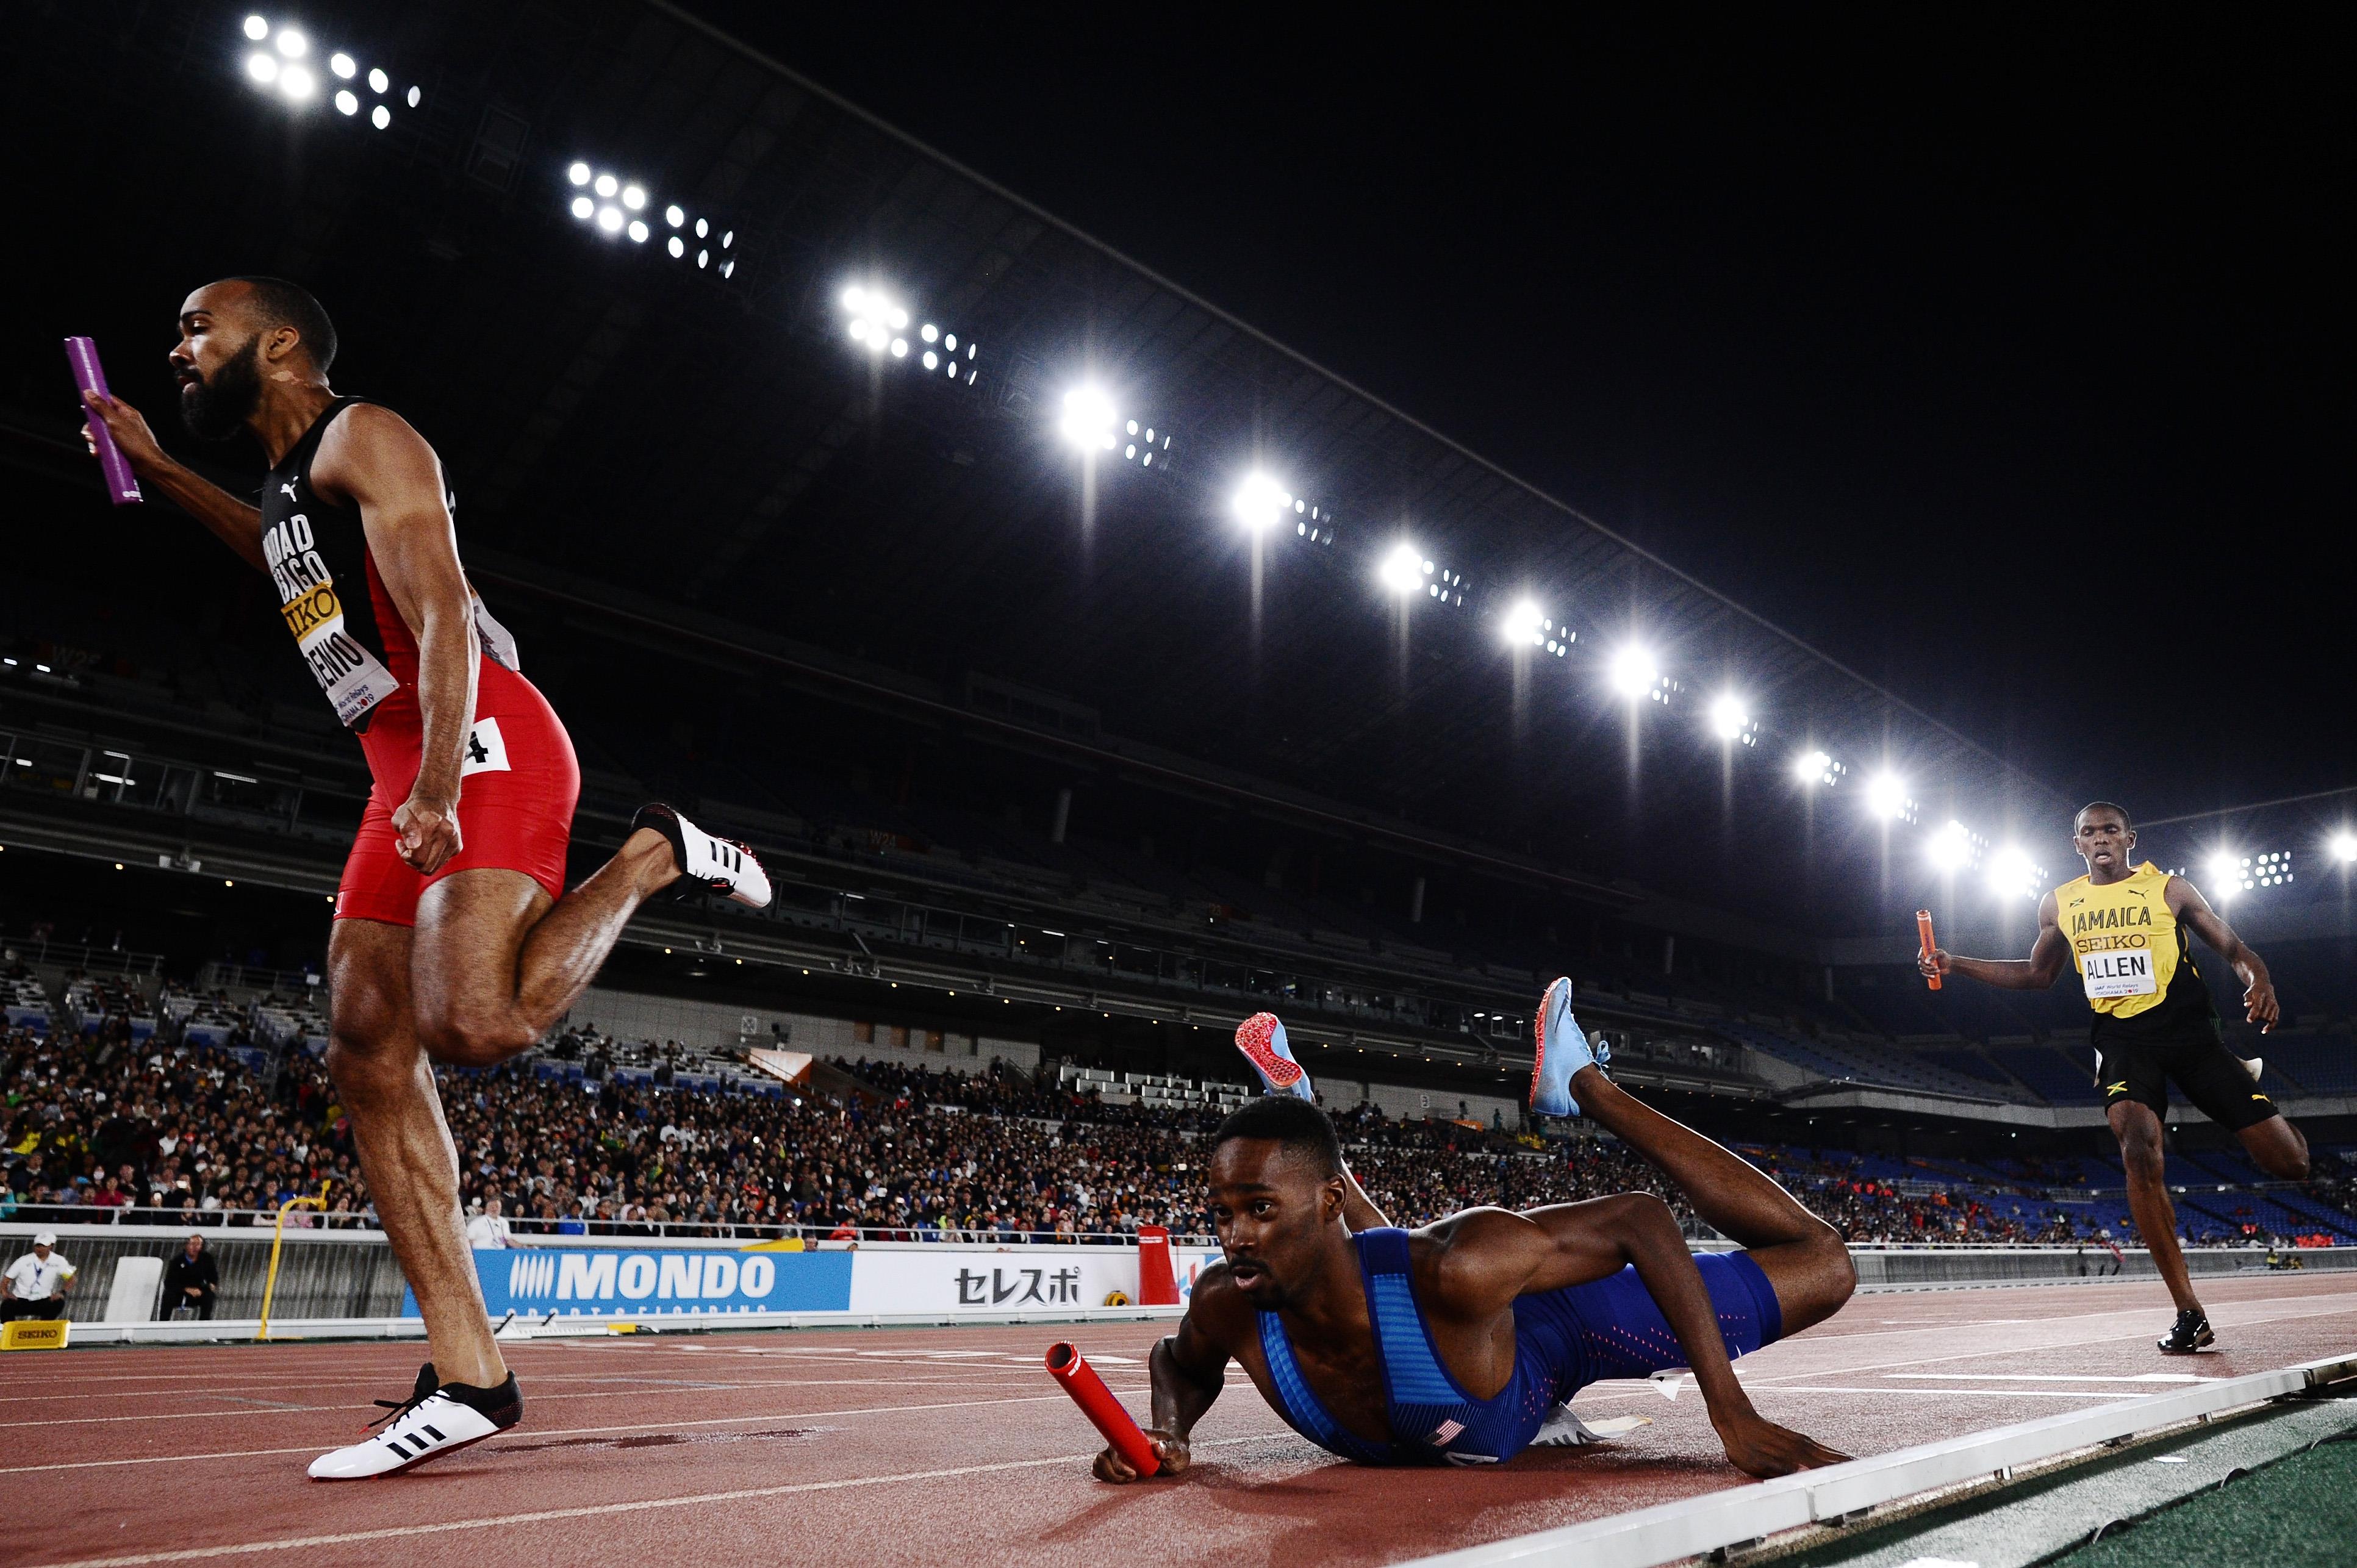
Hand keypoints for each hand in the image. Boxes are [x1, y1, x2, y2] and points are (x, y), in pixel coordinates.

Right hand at [79, 389, 169, 476]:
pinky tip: (98, 454)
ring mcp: (121, 436)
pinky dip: (99, 449)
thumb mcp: (116, 422)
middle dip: (91, 427)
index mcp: (126, 413)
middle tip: (90, 434)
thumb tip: (89, 393)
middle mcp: (123, 423)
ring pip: (100, 434)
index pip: (108, 400)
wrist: (149, 466)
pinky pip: (104, 446)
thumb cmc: (137, 443)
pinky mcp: (119, 448)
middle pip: (100, 419)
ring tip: (95, 445)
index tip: (84, 405)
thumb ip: (102, 408)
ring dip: (93, 440)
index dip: (95, 401)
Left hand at [392, 792, 460, 874]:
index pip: (417, 857)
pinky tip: (426, 847)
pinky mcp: (458, 846)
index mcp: (432, 825)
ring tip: (415, 848)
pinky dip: (431, 859)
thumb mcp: (402, 814)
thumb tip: (413, 846)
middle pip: (426, 867)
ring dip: (421, 862)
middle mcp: (447, 834)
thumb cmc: (415, 808)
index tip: (399, 843)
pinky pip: (440, 863)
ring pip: (434, 868)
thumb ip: (406, 829)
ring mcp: (454, 841)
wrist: (438, 799)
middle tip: (406, 850)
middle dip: (412, 862)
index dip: (404, 855)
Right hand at [1091, 1428, 1188, 1483]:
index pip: (1117, 1449)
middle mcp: (1121, 1442)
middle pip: (1103, 1458)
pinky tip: (1119, 1480)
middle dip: (1114, 1474)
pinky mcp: (1113, 1461)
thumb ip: (1170, 1449)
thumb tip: (1157, 1448)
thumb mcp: (1178, 1450)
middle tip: (1133, 1479)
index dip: (1120, 1465)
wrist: (1171, 1448)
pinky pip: (1098, 1468)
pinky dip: (1104, 1476)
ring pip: (1099, 1463)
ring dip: (1109, 1476)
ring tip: (1127, 1480)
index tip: (1133, 1475)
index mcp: (1134, 1437)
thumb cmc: (1175, 1449)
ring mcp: (1115, 1451)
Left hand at [1714, 1410, 1849, 1477]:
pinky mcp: (1794, 1438)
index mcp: (1792, 1454)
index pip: (1821, 1465)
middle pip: (1829, 1458)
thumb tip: (1799, 1471)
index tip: (1856, 1479)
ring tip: (1858, 1466)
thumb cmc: (1740, 1442)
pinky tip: (1834, 1457)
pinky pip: (1818, 1448)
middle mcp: (1800, 1446)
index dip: (1838, 1473)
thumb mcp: (1753, 1460)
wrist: (1733, 1415)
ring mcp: (1798, 1440)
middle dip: (1847, 1467)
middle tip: (1868, 1474)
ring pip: (1826, 1452)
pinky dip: (1830, 1453)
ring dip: (1842, 1460)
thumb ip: (1776, 1468)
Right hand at [1916, 948, 1949, 981]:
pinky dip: (1929, 976)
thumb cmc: (1945, 957)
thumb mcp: (1940, 954)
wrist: (1950, 965)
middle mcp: (1924, 959)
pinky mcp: (1927, 971)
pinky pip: (1924, 974)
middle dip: (1928, 967)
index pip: (1920, 956)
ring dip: (1930, 971)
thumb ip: (1933, 955)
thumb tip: (1926, 962)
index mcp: (1926, 953)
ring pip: (1923, 970)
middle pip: (1920, 964)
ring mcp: (1925, 965)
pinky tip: (1934, 976)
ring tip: (1938, 970)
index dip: (1922, 960)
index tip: (1929, 963)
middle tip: (1936, 967)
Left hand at [2243, 976, 2279, 1033]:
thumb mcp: (2248, 993)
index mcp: (2261, 996)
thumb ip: (2247, 999)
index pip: (2257, 1006)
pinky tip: (2263, 1031)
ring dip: (2261, 1019)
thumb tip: (2247, 1005)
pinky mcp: (2277, 1009)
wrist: (2265, 987)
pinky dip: (2270, 1026)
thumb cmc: (2253, 991)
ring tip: (2257, 1014)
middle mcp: (2270, 1001)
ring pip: (2268, 1018)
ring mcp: (2274, 1005)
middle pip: (2262, 1015)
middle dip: (2256, 1017)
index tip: (2249, 1021)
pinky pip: (2275, 1020)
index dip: (2253, 1014)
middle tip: (2252, 1013)